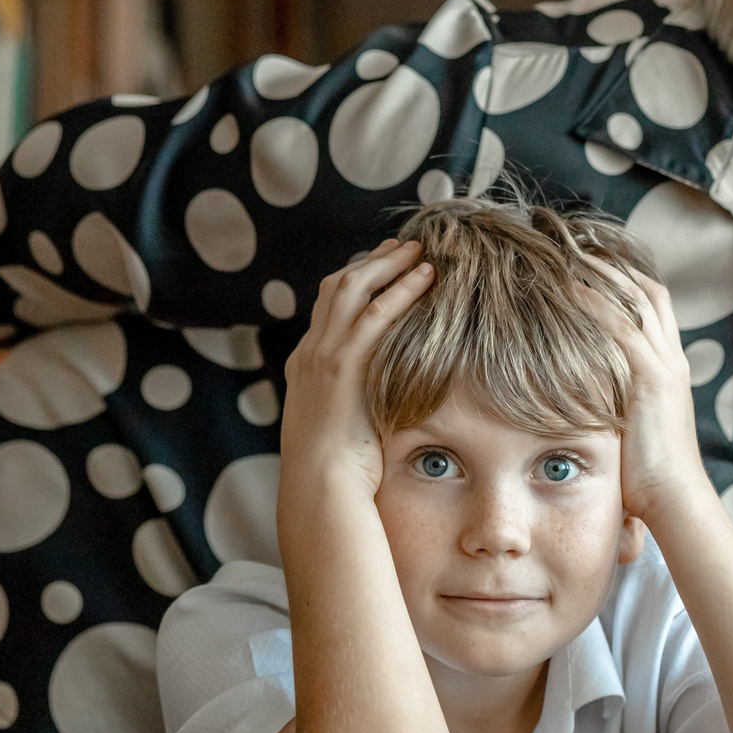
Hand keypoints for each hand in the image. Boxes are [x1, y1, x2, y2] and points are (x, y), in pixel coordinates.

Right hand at [280, 239, 432, 497]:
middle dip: (372, 261)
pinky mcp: (343, 364)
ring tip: (419, 251)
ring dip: (389, 264)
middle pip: (338, 286)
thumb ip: (361, 400)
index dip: (357, 279)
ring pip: (355, 289)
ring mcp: (324, 355)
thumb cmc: (338, 470)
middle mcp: (311, 352)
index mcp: (306, 364)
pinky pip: (377, 313)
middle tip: (403, 245)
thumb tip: (393, 397)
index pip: (329, 306)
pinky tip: (426, 276)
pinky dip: (402, 289)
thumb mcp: (345, 426)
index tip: (383, 265)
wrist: (320, 487)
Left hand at [580, 264, 707, 523]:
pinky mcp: (652, 378)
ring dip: (603, 273)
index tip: (593, 267)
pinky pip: (622, 326)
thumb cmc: (652, 480)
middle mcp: (672, 361)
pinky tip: (571, 288)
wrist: (677, 499)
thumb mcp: (633, 433)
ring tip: (569, 254)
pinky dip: (597, 302)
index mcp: (670, 372)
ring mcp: (665, 366)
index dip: (627, 283)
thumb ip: (615, 411)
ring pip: (637, 299)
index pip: (653, 310)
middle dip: (616, 266)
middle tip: (579, 248)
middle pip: (650, 292)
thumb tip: (583, 411)